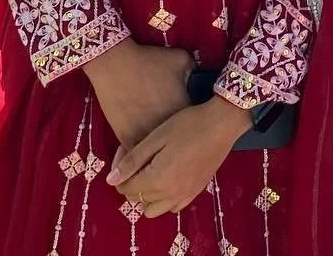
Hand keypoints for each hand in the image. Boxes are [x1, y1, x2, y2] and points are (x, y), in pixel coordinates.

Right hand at [84, 39, 193, 148]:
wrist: (116, 64)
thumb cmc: (150, 60)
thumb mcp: (182, 60)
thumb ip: (195, 73)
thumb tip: (201, 80)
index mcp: (182, 109)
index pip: (197, 126)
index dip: (199, 127)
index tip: (199, 125)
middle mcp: (165, 127)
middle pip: (178, 146)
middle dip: (183, 145)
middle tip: (185, 144)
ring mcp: (144, 135)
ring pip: (156, 157)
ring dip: (161, 157)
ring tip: (168, 159)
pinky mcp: (126, 137)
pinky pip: (136, 155)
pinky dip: (141, 159)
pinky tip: (146, 161)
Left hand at [106, 98, 250, 216]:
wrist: (222, 123)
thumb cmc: (187, 125)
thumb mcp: (156, 138)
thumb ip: (132, 161)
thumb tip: (111, 180)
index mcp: (157, 179)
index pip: (126, 188)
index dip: (120, 172)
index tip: (125, 153)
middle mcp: (170, 193)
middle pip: (138, 199)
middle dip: (131, 183)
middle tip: (138, 160)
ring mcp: (185, 194)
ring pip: (154, 210)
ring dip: (147, 196)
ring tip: (151, 174)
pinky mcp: (196, 191)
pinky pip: (173, 207)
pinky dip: (165, 200)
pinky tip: (168, 180)